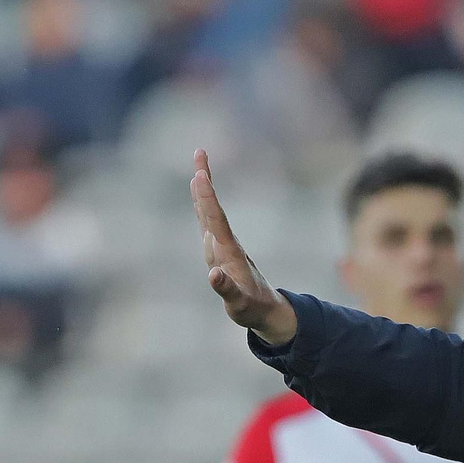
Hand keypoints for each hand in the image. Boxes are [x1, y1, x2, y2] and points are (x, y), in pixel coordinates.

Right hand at [191, 149, 297, 344]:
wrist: (265, 308)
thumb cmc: (251, 308)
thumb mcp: (239, 304)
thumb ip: (227, 290)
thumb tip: (213, 275)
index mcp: (228, 252)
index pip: (216, 220)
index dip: (207, 199)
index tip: (200, 176)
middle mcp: (225, 243)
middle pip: (212, 208)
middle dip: (205, 182)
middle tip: (200, 153)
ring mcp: (223, 245)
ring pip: (210, 212)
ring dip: (203, 190)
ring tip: (197, 168)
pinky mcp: (221, 250)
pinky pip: (209, 222)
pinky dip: (203, 206)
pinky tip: (199, 195)